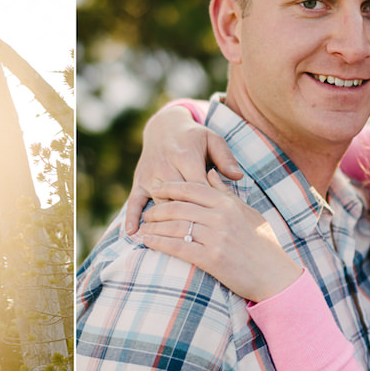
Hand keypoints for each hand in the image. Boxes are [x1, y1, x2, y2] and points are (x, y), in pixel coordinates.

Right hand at [124, 105, 240, 235]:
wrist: (164, 127)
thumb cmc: (194, 137)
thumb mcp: (213, 140)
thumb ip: (226, 158)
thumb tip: (238, 176)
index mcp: (186, 157)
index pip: (197, 187)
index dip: (205, 207)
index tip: (216, 225)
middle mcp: (166, 166)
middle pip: (176, 199)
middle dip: (186, 220)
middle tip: (197, 241)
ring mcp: (150, 175)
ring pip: (157, 203)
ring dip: (163, 224)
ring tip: (172, 244)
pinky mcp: (139, 181)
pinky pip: (134, 200)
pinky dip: (131, 216)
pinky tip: (132, 232)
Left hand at [139, 171, 302, 301]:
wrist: (276, 276)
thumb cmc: (263, 245)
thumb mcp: (247, 212)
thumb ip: (226, 193)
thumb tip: (210, 174)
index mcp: (228, 203)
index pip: (192, 188)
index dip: (170, 187)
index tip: (156, 187)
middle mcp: (221, 216)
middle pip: (179, 206)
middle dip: (158, 209)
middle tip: (146, 213)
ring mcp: (216, 237)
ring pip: (176, 226)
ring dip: (155, 227)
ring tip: (143, 228)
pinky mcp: (212, 258)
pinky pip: (178, 247)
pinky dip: (160, 243)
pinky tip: (148, 242)